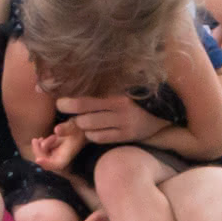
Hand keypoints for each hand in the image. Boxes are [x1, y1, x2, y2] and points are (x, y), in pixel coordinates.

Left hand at [31, 120, 84, 170]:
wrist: (78, 129)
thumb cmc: (77, 128)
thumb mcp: (73, 126)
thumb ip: (65, 128)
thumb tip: (56, 130)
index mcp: (67, 155)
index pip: (57, 164)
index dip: (47, 164)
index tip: (38, 159)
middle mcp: (61, 158)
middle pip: (46, 162)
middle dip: (38, 152)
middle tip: (36, 140)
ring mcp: (55, 156)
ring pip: (42, 157)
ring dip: (38, 148)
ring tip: (42, 137)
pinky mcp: (51, 152)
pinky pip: (42, 153)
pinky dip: (38, 147)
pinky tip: (40, 139)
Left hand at [54, 92, 169, 143]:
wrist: (161, 111)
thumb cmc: (133, 96)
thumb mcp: (120, 87)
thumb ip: (101, 87)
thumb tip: (73, 82)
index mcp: (116, 95)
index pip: (85, 102)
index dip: (68, 104)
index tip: (60, 103)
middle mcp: (120, 111)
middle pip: (85, 119)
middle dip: (72, 119)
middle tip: (69, 114)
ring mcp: (124, 125)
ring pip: (90, 130)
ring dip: (82, 127)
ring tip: (83, 121)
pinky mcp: (127, 136)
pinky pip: (100, 138)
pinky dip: (92, 135)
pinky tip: (94, 130)